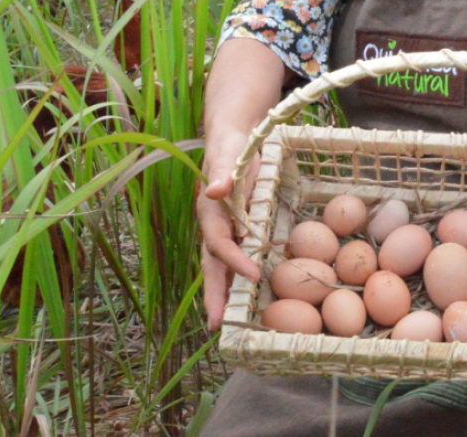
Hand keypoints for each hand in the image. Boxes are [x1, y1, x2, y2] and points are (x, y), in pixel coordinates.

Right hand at [198, 131, 262, 331]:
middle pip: (211, 266)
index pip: (221, 243)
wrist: (231, 141)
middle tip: (216, 325)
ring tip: (224, 323)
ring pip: (219, 267)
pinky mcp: (233, 231)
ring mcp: (222, 231)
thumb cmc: (232, 149)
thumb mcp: (229, 155)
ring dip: (222, 294)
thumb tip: (215, 191)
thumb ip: (224, 173)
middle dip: (213, 295)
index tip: (255, 276)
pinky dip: (235, 279)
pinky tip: (245, 296)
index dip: (235, 261)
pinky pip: (233, 260)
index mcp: (210, 213)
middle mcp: (212, 227)